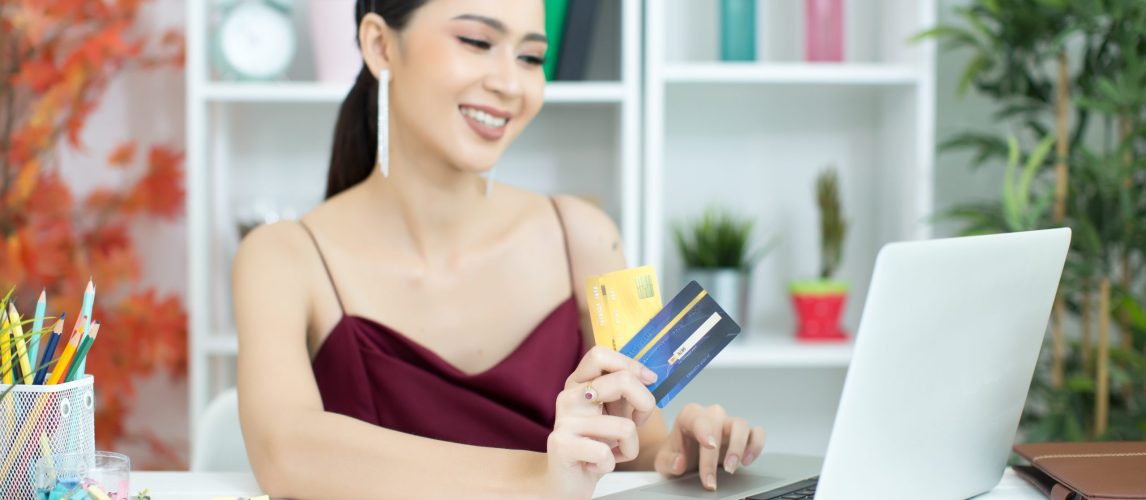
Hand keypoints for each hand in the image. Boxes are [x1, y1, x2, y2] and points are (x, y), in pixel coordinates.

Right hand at [545, 347, 658, 498]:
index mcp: (578, 384)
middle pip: (622, 381)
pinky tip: (596, 465)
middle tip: (640, 421)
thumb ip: (622, 393)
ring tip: (611, 452)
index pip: (601, 355)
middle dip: (645, 403)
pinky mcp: (561, 445)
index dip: (630, 364)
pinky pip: (606, 453)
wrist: (563, 482)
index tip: (648, 380)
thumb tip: (648, 376)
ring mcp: (564, 420)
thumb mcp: (609, 413)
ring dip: (630, 447)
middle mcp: (569, 397)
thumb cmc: (592, 446)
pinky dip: (611, 464)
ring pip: (625, 426)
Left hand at [654, 403, 765, 490]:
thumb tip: (679, 462)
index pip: (698, 418)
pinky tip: (747, 461)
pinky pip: (757, 433)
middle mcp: (711, 416)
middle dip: (716, 451)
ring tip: (731, 468)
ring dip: (739, 447)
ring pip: (741, 425)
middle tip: (711, 477)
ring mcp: (728, 424)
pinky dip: (756, 446)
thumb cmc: (676, 454)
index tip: (709, 445)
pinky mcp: (743, 435)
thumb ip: (668, 461)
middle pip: (719, 423)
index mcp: (690, 416)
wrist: (684, 458)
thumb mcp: (663, 461)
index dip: (705, 431)